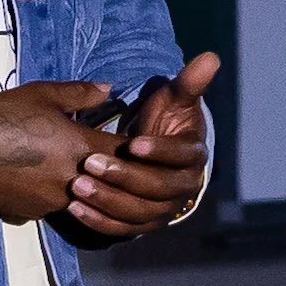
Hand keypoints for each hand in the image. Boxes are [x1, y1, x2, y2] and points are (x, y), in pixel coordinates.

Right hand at [0, 81, 119, 221]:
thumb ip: (80, 93)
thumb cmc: (4, 117)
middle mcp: (76, 179)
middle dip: (110, 170)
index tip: (127, 144)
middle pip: (110, 180)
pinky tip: (41, 179)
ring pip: (85, 195)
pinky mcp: (37, 212)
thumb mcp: (43, 95)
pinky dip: (56, 194)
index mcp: (82, 146)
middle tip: (99, 157)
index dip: (129, 148)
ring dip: (84, 184)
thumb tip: (107, 90)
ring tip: (66, 166)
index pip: (125, 152)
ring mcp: (57, 200)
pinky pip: (57, 205)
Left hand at [64, 50, 219, 239]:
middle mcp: (183, 188)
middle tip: (90, 163)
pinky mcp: (142, 224)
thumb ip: (189, 82)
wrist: (156, 153)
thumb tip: (211, 57)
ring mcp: (163, 210)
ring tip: (77, 186)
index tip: (132, 143)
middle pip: (157, 188)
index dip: (159, 151)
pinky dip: (98, 221)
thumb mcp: (175, 99)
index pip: (180, 157)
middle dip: (124, 177)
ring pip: (138, 211)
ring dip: (106, 200)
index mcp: (194, 157)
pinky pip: (121, 228)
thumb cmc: (164, 121)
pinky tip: (74, 207)